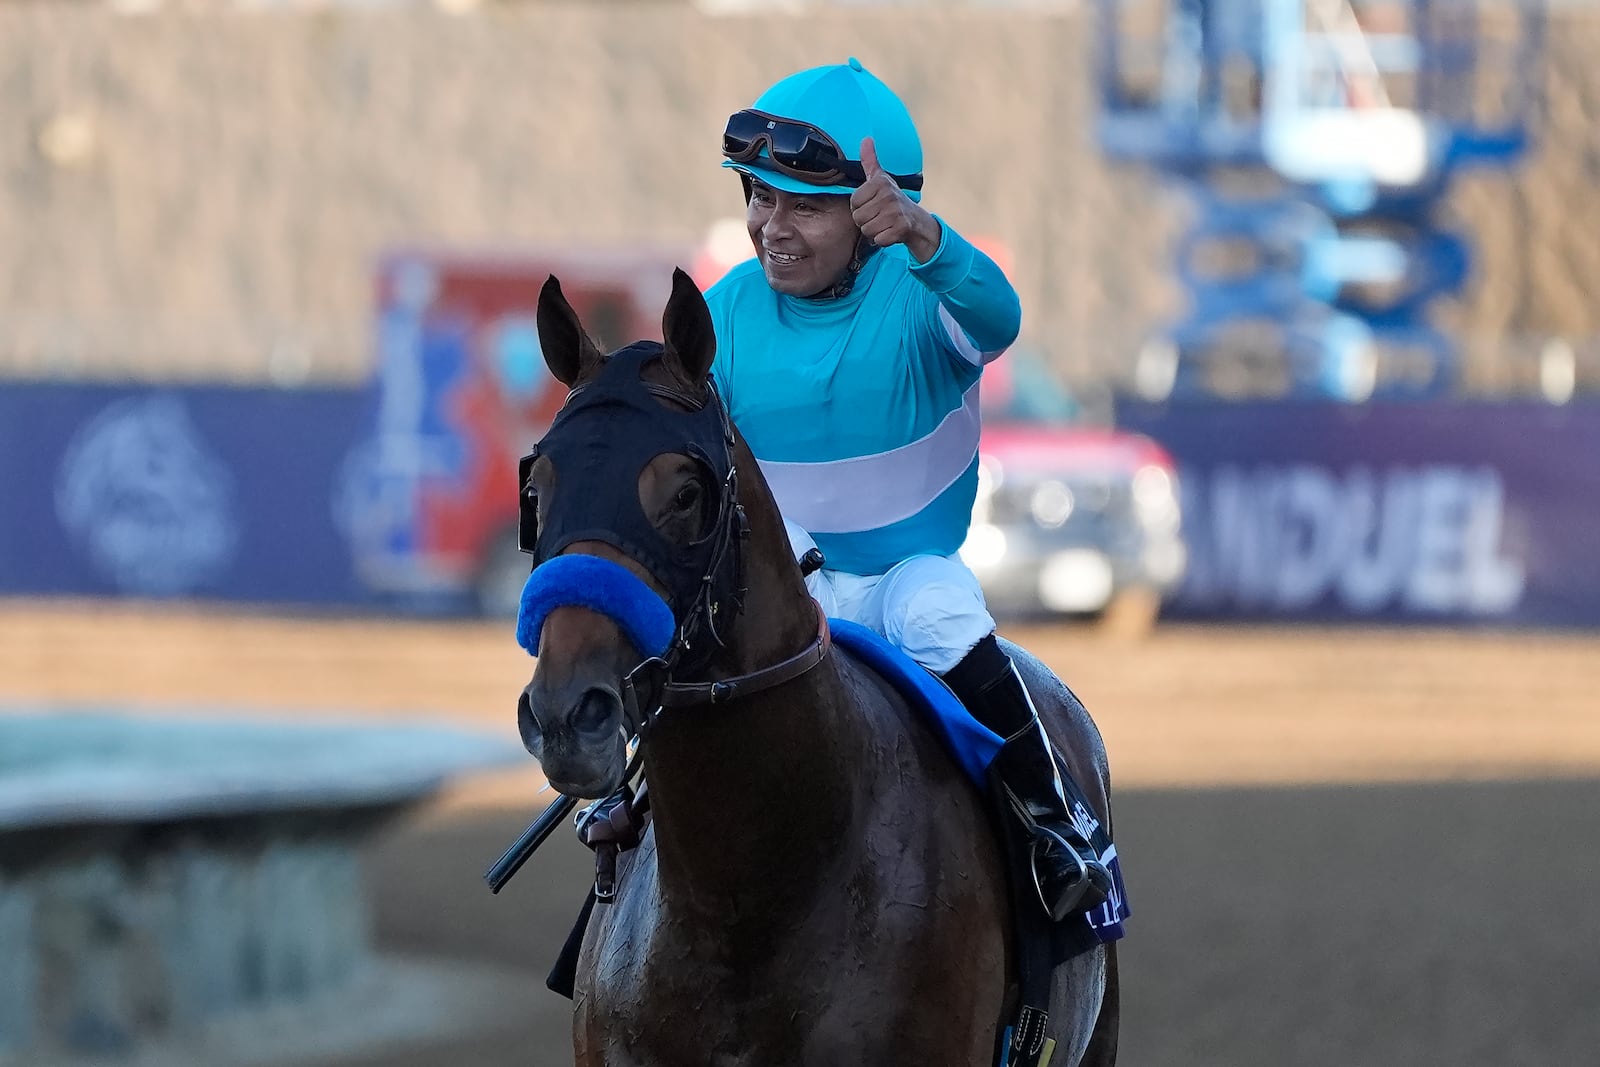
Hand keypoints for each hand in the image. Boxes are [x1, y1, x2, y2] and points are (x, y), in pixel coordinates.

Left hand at [850, 138, 940, 262]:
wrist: (917, 221)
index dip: (860, 207)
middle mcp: (888, 195)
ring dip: (874, 231)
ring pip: (867, 230)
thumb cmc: (892, 199)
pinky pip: (878, 240)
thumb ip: (870, 160)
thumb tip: (866, 139)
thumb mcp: (880, 178)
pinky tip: (891, 232)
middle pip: (858, 218)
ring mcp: (895, 213)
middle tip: (879, 216)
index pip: (853, 203)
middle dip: (866, 221)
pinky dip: (883, 240)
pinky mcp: (901, 229)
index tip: (872, 204)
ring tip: (884, 223)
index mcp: (880, 182)